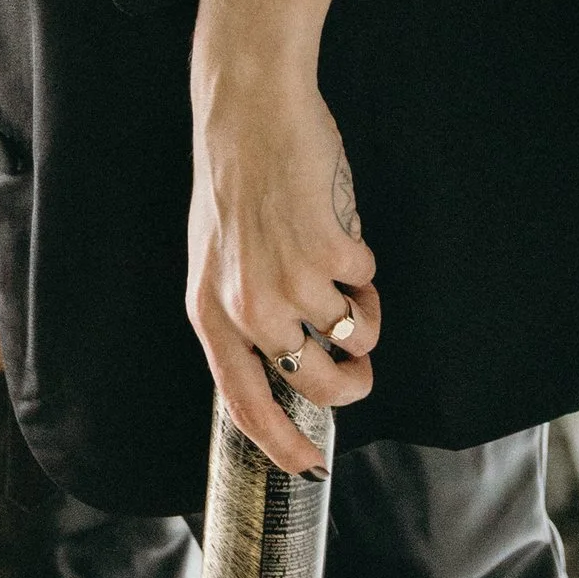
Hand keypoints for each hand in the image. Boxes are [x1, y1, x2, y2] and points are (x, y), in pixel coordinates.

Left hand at [186, 68, 378, 474]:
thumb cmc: (236, 179)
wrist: (250, 108)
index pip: (243, 403)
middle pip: (315, 382)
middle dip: (351, 384)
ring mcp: (290, 282)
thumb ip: (245, 312)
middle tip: (363, 370)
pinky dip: (363, 259)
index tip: (310, 468)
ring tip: (340, 265)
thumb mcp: (219, 257)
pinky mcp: (329, 252)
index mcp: (210, 311)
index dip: (280, 443)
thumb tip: (291, 364)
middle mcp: (246, 307)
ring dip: (361, 308)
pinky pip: (368, 281)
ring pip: (353, 334)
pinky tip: (336, 221)